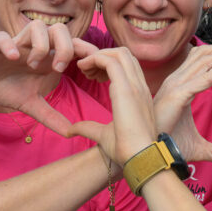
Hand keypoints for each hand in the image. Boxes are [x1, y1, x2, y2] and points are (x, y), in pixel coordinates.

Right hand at [0, 21, 95, 135]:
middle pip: (60, 30)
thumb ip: (50, 116)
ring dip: (40, 46)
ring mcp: (16, 44)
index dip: (86, 49)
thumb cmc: (5, 87)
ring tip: (34, 66)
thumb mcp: (30, 104)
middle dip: (64, 48)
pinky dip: (10, 45)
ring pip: (37, 27)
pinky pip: (3, 36)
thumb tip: (71, 133)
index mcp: (47, 58)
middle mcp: (35, 47)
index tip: (90, 67)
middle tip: (58, 69)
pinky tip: (13, 58)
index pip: (74, 44)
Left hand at [69, 47, 156, 164]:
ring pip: (118, 53)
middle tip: (86, 68)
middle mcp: (139, 85)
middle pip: (123, 53)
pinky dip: (94, 59)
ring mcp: (135, 85)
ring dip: (98, 55)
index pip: (127, 65)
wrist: (141, 158)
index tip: (92, 75)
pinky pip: (110, 61)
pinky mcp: (126, 89)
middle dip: (103, 54)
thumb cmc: (127, 150)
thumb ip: (88, 128)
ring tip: (83, 67)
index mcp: (138, 94)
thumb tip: (70, 130)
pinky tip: (83, 68)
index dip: (108, 63)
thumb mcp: (103, 135)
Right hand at [154, 46, 211, 163]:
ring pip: (204, 60)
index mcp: (179, 85)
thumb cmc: (167, 148)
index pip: (203, 59)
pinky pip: (200, 79)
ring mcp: (174, 87)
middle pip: (205, 53)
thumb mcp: (198, 147)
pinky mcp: (176, 97)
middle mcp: (175, 81)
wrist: (147, 157)